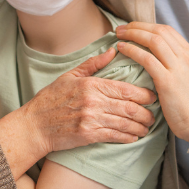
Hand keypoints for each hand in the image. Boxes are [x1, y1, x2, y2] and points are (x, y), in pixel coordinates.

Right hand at [18, 48, 156, 152]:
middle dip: (146, 113)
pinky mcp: (88, 135)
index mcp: (91, 85)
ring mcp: (91, 119)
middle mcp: (93, 102)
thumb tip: (112, 50)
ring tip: (147, 128)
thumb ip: (93, 64)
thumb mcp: (70, 76)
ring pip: (125, 123)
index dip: (143, 94)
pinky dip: (127, 137)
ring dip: (140, 127)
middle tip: (154, 115)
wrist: (34, 125)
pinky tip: (134, 137)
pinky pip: (114, 136)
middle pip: (129, 107)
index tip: (153, 97)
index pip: (125, 89)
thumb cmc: (51, 99)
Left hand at [114, 22, 188, 142]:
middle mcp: (186, 57)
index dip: (146, 25)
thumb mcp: (187, 74)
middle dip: (137, 26)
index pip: (166, 30)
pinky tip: (122, 49)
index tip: (132, 27)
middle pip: (159, 31)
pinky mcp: (168, 81)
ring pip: (153, 40)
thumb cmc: (188, 101)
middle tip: (120, 28)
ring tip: (118, 35)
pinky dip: (132, 50)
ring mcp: (178, 68)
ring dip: (132, 34)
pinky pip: (147, 59)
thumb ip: (175, 60)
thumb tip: (155, 51)